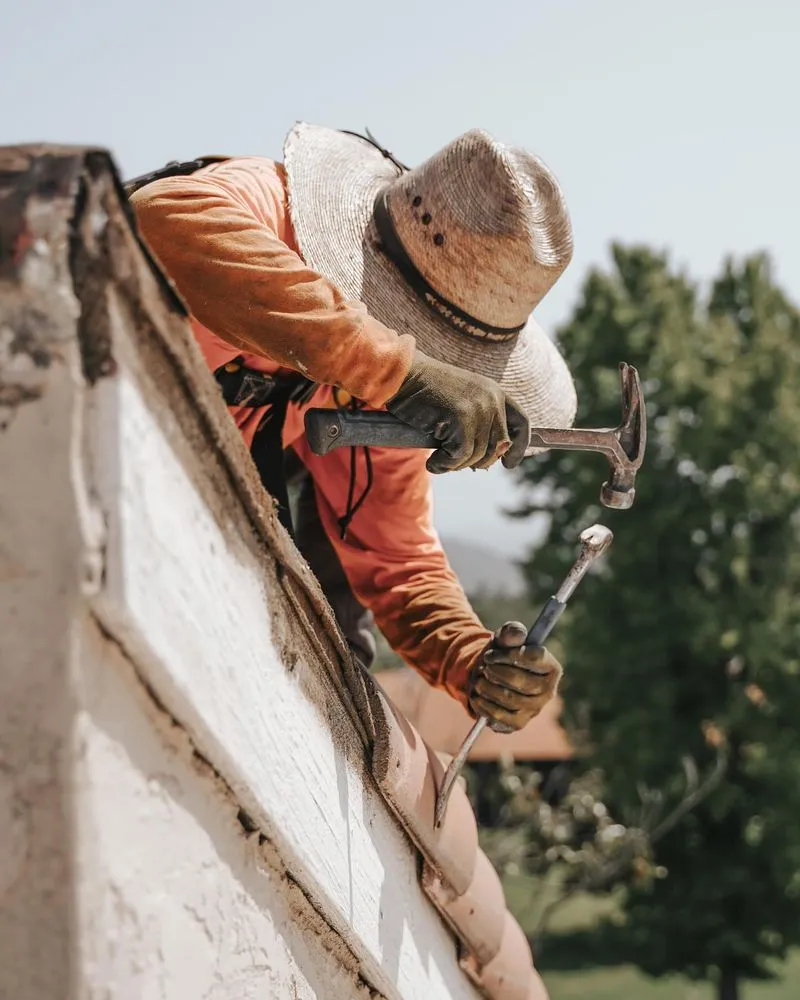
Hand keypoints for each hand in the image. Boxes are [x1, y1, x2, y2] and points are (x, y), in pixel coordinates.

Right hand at [386, 350, 529, 472]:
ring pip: (477, 455)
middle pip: (498, 446)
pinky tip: (432, 462)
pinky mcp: (461, 419)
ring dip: (456, 464)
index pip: (521, 423)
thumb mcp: (461, 400)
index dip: (519, 447)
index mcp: (495, 392)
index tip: (509, 464)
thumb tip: (487, 461)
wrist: (404, 375)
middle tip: (455, 463)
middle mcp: (492, 400)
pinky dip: (444, 465)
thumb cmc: (425, 391)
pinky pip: (459, 456)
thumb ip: (479, 420)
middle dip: (478, 462)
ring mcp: (478, 409)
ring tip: (438, 459)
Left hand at [468, 621, 562, 732]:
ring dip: (488, 687)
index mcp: (551, 667)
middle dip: (495, 672)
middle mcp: (548, 690)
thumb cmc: (502, 656)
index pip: (534, 658)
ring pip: (509, 698)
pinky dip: (484, 705)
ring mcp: (535, 709)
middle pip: (520, 680)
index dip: (509, 655)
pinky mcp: (519, 723)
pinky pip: (500, 716)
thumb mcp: (504, 640)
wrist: (490, 678)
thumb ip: (511, 632)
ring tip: (479, 680)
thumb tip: (517, 633)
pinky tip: (477, 696)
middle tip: (484, 667)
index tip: (490, 655)